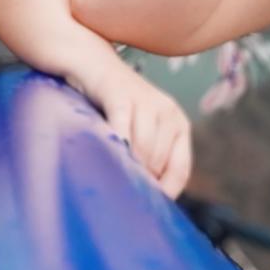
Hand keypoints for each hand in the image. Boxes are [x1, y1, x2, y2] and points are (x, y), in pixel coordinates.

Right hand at [63, 57, 192, 199]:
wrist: (90, 62)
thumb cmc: (113, 106)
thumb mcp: (139, 131)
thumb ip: (148, 158)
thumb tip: (147, 200)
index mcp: (178, 124)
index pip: (179, 171)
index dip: (164, 192)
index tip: (144, 207)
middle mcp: (168, 112)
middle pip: (157, 163)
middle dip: (139, 180)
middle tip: (118, 192)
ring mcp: (146, 101)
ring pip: (142, 150)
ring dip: (126, 166)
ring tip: (108, 176)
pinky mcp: (120, 94)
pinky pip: (122, 129)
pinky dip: (116, 145)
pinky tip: (106, 155)